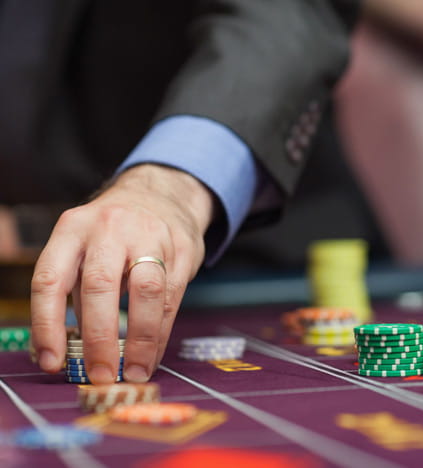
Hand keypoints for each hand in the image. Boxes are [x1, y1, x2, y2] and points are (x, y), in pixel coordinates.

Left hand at [31, 164, 213, 383]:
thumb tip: (67, 349)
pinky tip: (152, 354)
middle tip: (100, 373)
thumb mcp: (83, 245)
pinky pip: (171, 297)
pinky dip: (161, 332)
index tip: (52, 362)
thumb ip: (75, 288)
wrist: (162, 194)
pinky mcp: (181, 249)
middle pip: (100, 286)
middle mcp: (109, 228)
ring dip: (140, 339)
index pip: (50, 280)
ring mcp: (150, 236)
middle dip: (100, 337)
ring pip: (145, 292)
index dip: (47, 325)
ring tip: (134, 371)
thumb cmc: (113, 233)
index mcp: (72, 228)